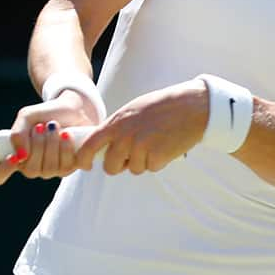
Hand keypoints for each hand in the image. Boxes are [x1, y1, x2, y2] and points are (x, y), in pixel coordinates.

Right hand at [0, 90, 98, 185]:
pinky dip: (68, 147)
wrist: (73, 108)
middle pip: (30, 170)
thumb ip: (18, 133)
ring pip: (50, 168)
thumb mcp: (26, 116)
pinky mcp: (72, 166)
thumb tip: (20, 155)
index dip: (4, 169)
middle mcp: (34, 166)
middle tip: (41, 126)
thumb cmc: (45, 114)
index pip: (0, 174)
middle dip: (37, 145)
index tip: (13, 157)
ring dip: (53, 142)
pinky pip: (70, 165)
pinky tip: (68, 134)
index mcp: (17, 155)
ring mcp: (53, 169)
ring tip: (55, 126)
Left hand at [74, 79, 207, 174]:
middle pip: (110, 166)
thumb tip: (104, 146)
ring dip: (142, 161)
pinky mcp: (156, 157)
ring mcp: (140, 147)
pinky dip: (158, 161)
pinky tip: (165, 145)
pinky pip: (151, 168)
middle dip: (119, 165)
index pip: (90, 144)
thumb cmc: (162, 106)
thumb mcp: (133, 111)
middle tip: (132, 155)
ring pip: (133, 168)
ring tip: (155, 141)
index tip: (85, 165)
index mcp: (116, 122)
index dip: (84, 158)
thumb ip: (117, 127)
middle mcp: (125, 136)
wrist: (191, 107)